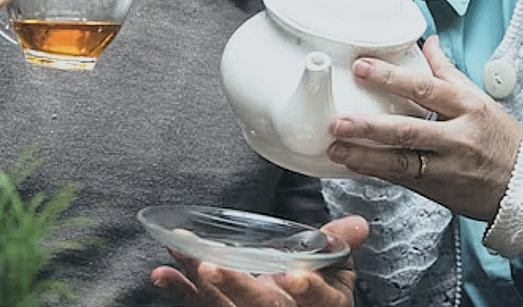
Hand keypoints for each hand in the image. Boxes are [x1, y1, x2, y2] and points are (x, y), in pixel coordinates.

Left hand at [151, 216, 367, 306]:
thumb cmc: (318, 290)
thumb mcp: (337, 269)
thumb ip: (338, 244)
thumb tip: (357, 224)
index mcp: (321, 305)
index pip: (317, 299)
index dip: (308, 288)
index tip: (294, 275)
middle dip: (237, 288)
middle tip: (213, 266)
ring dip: (198, 283)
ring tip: (180, 255)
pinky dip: (180, 291)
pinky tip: (164, 274)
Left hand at [327, 37, 522, 220]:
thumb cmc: (502, 138)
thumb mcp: (479, 99)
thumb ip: (448, 72)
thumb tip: (429, 42)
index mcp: (467, 106)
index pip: (424, 88)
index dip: (390, 77)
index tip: (361, 68)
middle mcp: (457, 136)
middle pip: (409, 129)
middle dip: (370, 125)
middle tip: (339, 120)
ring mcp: (448, 166)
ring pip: (402, 161)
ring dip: (365, 155)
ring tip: (336, 147)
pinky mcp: (439, 190)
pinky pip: (404, 180)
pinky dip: (377, 172)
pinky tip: (354, 165)